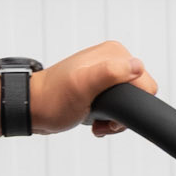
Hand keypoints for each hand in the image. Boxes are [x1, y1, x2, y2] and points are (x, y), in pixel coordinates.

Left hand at [30, 42, 157, 136]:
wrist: (31, 109)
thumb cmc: (51, 99)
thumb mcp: (82, 85)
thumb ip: (110, 73)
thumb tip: (137, 66)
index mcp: (114, 53)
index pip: (145, 81)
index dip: (133, 103)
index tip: (110, 111)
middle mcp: (111, 61)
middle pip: (138, 94)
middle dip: (123, 113)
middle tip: (101, 119)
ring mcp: (105, 75)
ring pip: (129, 104)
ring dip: (114, 119)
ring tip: (95, 121)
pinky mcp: (98, 88)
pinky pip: (117, 107)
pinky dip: (108, 119)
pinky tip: (93, 121)